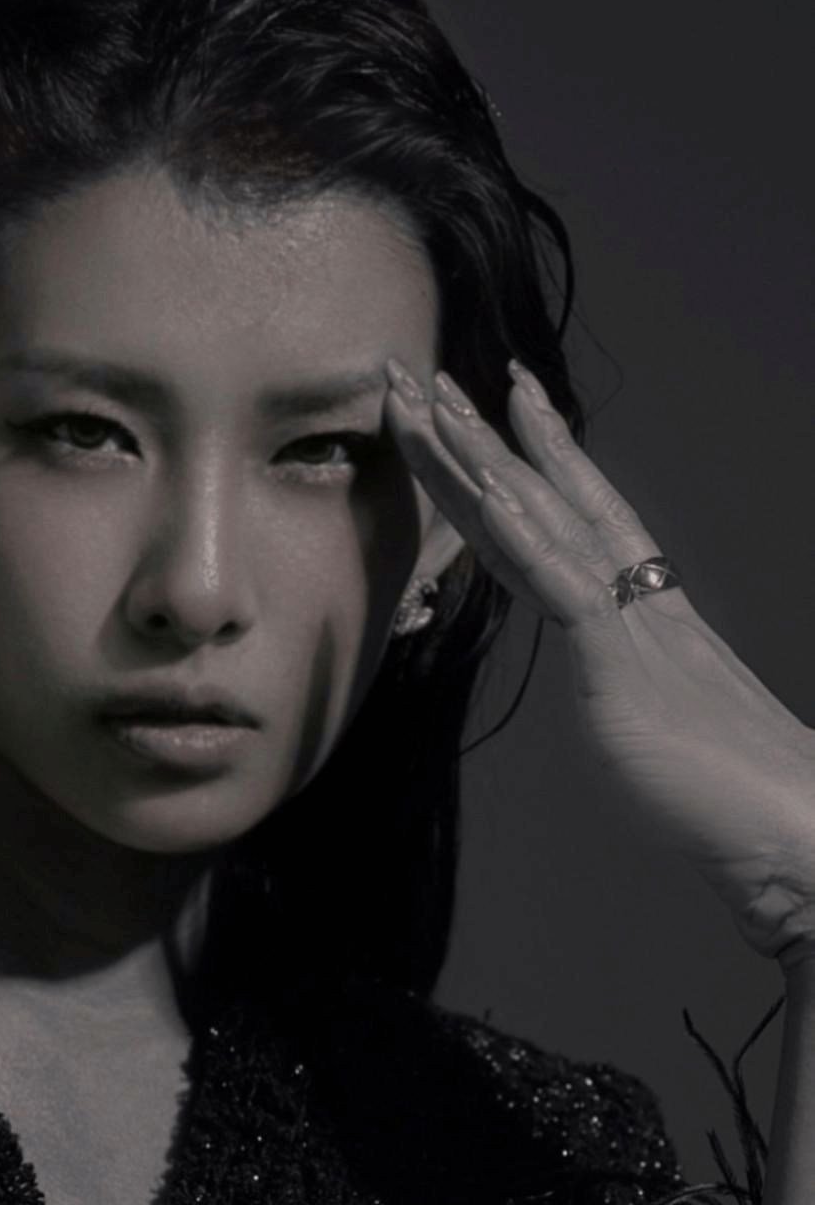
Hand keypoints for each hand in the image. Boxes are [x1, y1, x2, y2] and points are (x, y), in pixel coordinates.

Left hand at [383, 355, 814, 974]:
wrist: (790, 832)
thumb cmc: (727, 796)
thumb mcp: (658, 730)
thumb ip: (631, 696)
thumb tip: (620, 699)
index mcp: (643, 615)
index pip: (571, 519)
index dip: (528, 460)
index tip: (496, 402)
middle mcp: (636, 602)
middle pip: (547, 498)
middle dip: (480, 436)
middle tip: (427, 373)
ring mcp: (632, 627)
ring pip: (546, 522)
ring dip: (482, 460)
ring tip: (434, 401)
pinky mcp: (628, 668)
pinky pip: (570, 590)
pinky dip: (529, 540)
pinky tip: (490, 495)